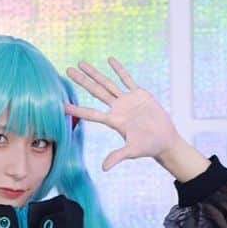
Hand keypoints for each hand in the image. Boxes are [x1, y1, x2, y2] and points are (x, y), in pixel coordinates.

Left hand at [64, 56, 180, 171]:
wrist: (164, 139)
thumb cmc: (148, 147)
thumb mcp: (132, 151)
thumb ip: (117, 157)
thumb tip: (104, 168)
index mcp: (114, 121)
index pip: (91, 114)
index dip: (77, 109)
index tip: (62, 104)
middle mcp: (117, 109)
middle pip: (95, 92)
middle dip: (82, 81)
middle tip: (68, 71)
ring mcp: (127, 100)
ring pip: (107, 83)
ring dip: (94, 73)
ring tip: (81, 63)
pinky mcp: (139, 94)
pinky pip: (127, 79)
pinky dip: (119, 69)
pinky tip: (110, 60)